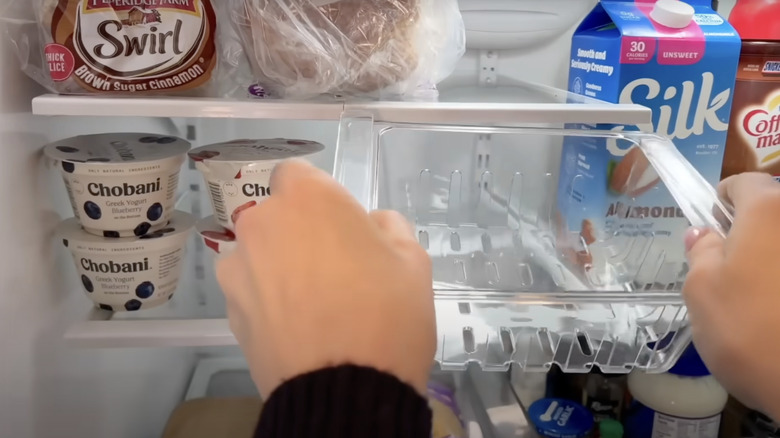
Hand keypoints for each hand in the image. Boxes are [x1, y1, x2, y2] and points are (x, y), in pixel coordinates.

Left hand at [215, 159, 435, 398]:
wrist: (344, 393)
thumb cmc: (387, 316)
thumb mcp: (413, 263)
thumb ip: (390, 228)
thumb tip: (372, 226)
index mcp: (309, 198)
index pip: (299, 174)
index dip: (319, 198)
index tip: (339, 224)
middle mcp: (263, 223)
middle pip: (277, 215)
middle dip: (300, 232)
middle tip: (334, 268)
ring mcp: (239, 267)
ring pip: (260, 253)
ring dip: (278, 265)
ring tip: (312, 304)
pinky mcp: (229, 309)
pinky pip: (250, 289)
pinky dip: (265, 300)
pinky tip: (295, 328)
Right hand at [684, 172, 779, 418]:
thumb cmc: (746, 330)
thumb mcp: (701, 290)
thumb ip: (701, 253)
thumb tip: (706, 235)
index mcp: (769, 211)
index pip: (745, 181)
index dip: (722, 199)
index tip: (709, 225)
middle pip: (772, 214)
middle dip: (749, 234)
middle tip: (727, 270)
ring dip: (771, 263)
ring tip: (756, 302)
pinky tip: (777, 318)